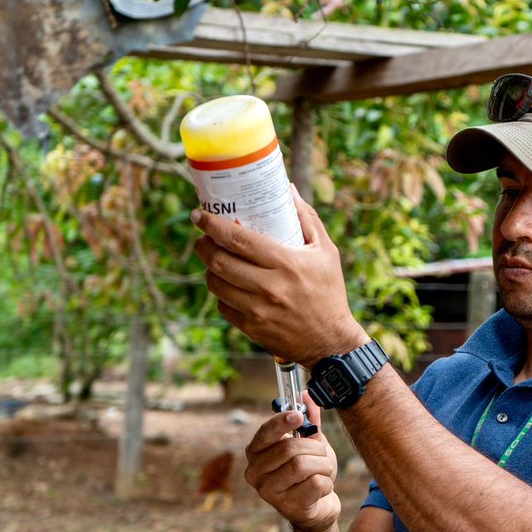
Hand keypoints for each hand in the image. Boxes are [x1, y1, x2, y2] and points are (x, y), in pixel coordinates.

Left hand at [192, 185, 366, 367]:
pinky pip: (223, 307)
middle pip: (219, 261)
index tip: (199, 215)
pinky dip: (221, 295)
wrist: (331, 341)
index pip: (239, 240)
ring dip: (209, 270)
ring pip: (216, 285)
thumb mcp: (326, 252)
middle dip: (203, 246)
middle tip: (203, 238)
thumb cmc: (329, 292)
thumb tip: (288, 190)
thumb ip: (307, 218)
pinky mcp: (252, 328)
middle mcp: (269, 287)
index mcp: (286, 264)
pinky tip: (229, 287)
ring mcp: (257, 310)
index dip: (212, 225)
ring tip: (214, 262)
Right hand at [245, 392, 340, 531]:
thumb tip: (306, 395)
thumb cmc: (309, 473)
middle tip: (322, 454)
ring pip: (303, 465)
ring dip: (323, 465)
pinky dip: (327, 483)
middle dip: (315, 448)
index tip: (298, 416)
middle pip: (290, 449)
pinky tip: (321, 489)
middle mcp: (255, 473)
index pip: (264, 434)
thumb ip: (308, 420)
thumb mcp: (310, 444)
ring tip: (323, 471)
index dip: (281, 422)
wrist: (317, 509)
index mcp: (256, 453)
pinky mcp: (287, 507)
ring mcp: (269, 492)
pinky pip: (315, 484)